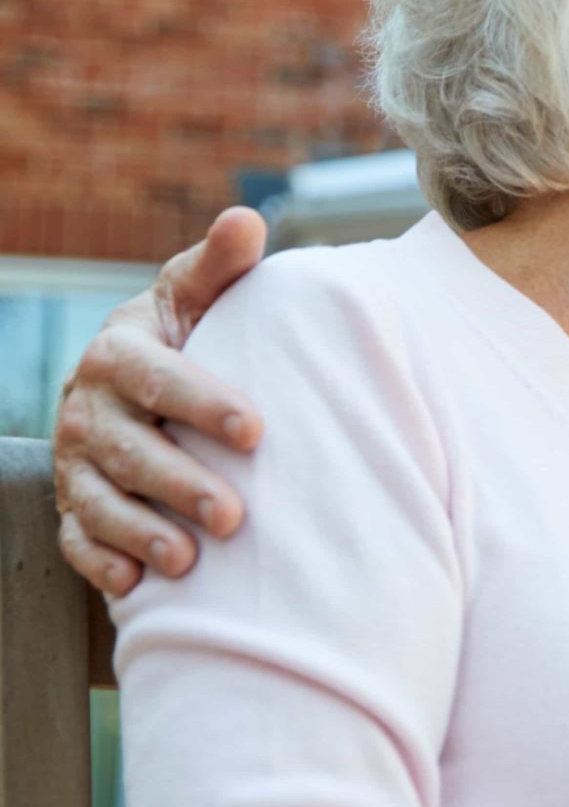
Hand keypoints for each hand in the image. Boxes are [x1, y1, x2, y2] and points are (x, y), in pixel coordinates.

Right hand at [54, 207, 268, 594]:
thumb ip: (219, 267)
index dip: (204, 403)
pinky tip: (134, 586)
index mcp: (121, 352)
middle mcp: (90, 407)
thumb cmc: (185, 336)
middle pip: (130, 450)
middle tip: (234, 515)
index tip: (257, 429)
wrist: (134, 382)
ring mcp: (77, 460)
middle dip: (179, 483)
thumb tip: (246, 220)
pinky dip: (101, 563)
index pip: (159, 378)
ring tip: (189, 561)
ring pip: (101, 501)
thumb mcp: (195, 297)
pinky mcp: (73, 504)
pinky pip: (76, 538)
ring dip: (141, 533)